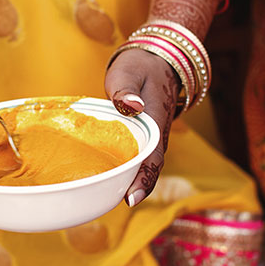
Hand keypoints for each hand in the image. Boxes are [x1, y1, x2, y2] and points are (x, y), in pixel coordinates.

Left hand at [105, 49, 179, 206]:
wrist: (156, 60)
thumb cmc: (140, 67)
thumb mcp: (129, 72)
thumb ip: (127, 90)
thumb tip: (131, 106)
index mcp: (154, 122)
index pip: (152, 157)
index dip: (143, 180)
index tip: (131, 198)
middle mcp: (156, 135)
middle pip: (149, 169)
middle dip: (137, 189)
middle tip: (117, 205)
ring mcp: (151, 137)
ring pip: (144, 165)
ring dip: (131, 182)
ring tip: (108, 199)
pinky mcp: (143, 137)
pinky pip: (137, 158)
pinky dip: (127, 170)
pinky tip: (109, 180)